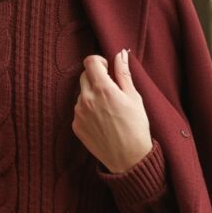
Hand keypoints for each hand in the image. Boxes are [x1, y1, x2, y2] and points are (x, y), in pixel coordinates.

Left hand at [72, 49, 152, 172]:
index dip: (99, 62)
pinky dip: (88, 110)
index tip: (107, 69)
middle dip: (96, 77)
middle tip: (111, 91)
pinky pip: (79, 110)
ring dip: (92, 95)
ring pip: (82, 93)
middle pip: (84, 75)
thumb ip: (123, 73)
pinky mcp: (75, 125)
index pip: (90, 61)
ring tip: (109, 110)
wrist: (128, 159)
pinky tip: (102, 121)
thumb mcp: (134, 97)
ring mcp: (79, 113)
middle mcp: (86, 99)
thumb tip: (120, 53)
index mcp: (103, 89)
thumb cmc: (136, 127)